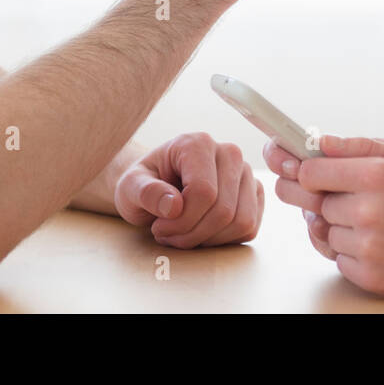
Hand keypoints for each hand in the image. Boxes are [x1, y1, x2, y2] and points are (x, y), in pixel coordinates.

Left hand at [114, 132, 263, 246]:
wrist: (157, 186)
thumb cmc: (144, 184)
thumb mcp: (129, 187)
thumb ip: (145, 192)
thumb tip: (173, 206)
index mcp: (198, 143)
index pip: (204, 192)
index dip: (181, 221)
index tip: (159, 226)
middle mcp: (229, 153)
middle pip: (223, 210)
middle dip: (192, 234)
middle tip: (167, 235)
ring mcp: (245, 172)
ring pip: (241, 221)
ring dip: (208, 240)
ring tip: (182, 235)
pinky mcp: (254, 193)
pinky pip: (249, 227)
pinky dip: (224, 240)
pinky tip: (201, 233)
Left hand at [265, 134, 383, 297]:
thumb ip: (361, 145)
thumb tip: (320, 141)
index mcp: (376, 175)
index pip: (308, 170)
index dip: (301, 167)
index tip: (300, 167)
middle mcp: (368, 211)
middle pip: (310, 202)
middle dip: (312, 196)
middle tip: (322, 193)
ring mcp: (369, 247)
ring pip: (323, 232)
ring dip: (336, 226)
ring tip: (368, 220)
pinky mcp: (371, 276)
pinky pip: (337, 259)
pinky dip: (349, 252)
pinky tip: (375, 242)